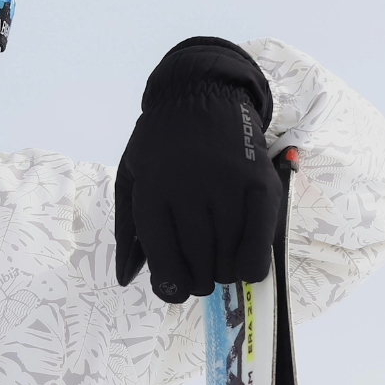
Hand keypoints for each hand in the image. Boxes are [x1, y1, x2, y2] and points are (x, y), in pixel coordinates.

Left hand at [114, 37, 287, 302]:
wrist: (200, 93)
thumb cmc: (161, 145)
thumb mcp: (131, 178)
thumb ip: (128, 229)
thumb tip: (125, 278)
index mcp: (152, 189)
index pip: (162, 254)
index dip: (170, 284)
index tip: (176, 291)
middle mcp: (188, 186)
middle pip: (199, 259)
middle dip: (199, 280)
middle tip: (201, 276)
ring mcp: (226, 182)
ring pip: (229, 252)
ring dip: (224, 272)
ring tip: (219, 266)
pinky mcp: (258, 179)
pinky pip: (260, 235)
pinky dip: (254, 260)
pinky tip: (247, 268)